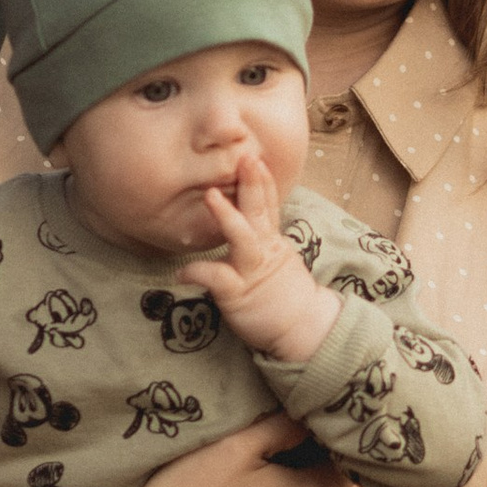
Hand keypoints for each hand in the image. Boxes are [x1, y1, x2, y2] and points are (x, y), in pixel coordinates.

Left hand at [180, 142, 340, 367]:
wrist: (304, 330)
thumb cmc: (285, 298)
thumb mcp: (278, 261)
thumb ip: (263, 242)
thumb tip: (247, 225)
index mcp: (272, 241)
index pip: (268, 205)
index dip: (262, 181)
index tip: (254, 157)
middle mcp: (265, 250)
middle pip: (260, 211)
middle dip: (252, 183)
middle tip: (244, 156)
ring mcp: (253, 271)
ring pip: (243, 238)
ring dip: (227, 216)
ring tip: (212, 195)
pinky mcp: (240, 294)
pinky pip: (218, 279)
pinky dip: (199, 272)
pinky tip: (182, 272)